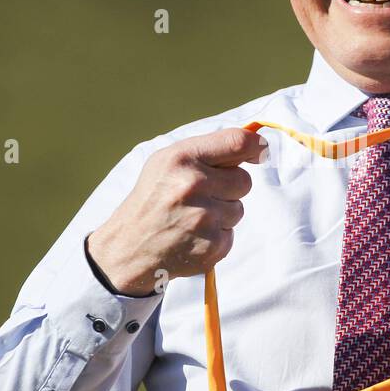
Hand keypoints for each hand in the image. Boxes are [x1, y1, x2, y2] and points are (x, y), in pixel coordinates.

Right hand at [86, 127, 267, 295]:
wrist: (129, 248)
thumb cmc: (153, 199)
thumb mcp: (167, 163)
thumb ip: (206, 151)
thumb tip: (256, 146)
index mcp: (182, 158)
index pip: (237, 142)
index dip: (255, 145)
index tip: (260, 151)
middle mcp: (193, 185)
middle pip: (244, 180)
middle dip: (229, 187)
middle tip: (202, 196)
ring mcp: (203, 218)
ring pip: (239, 209)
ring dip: (222, 214)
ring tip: (192, 217)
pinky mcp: (211, 246)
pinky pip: (231, 234)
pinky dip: (216, 237)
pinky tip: (193, 237)